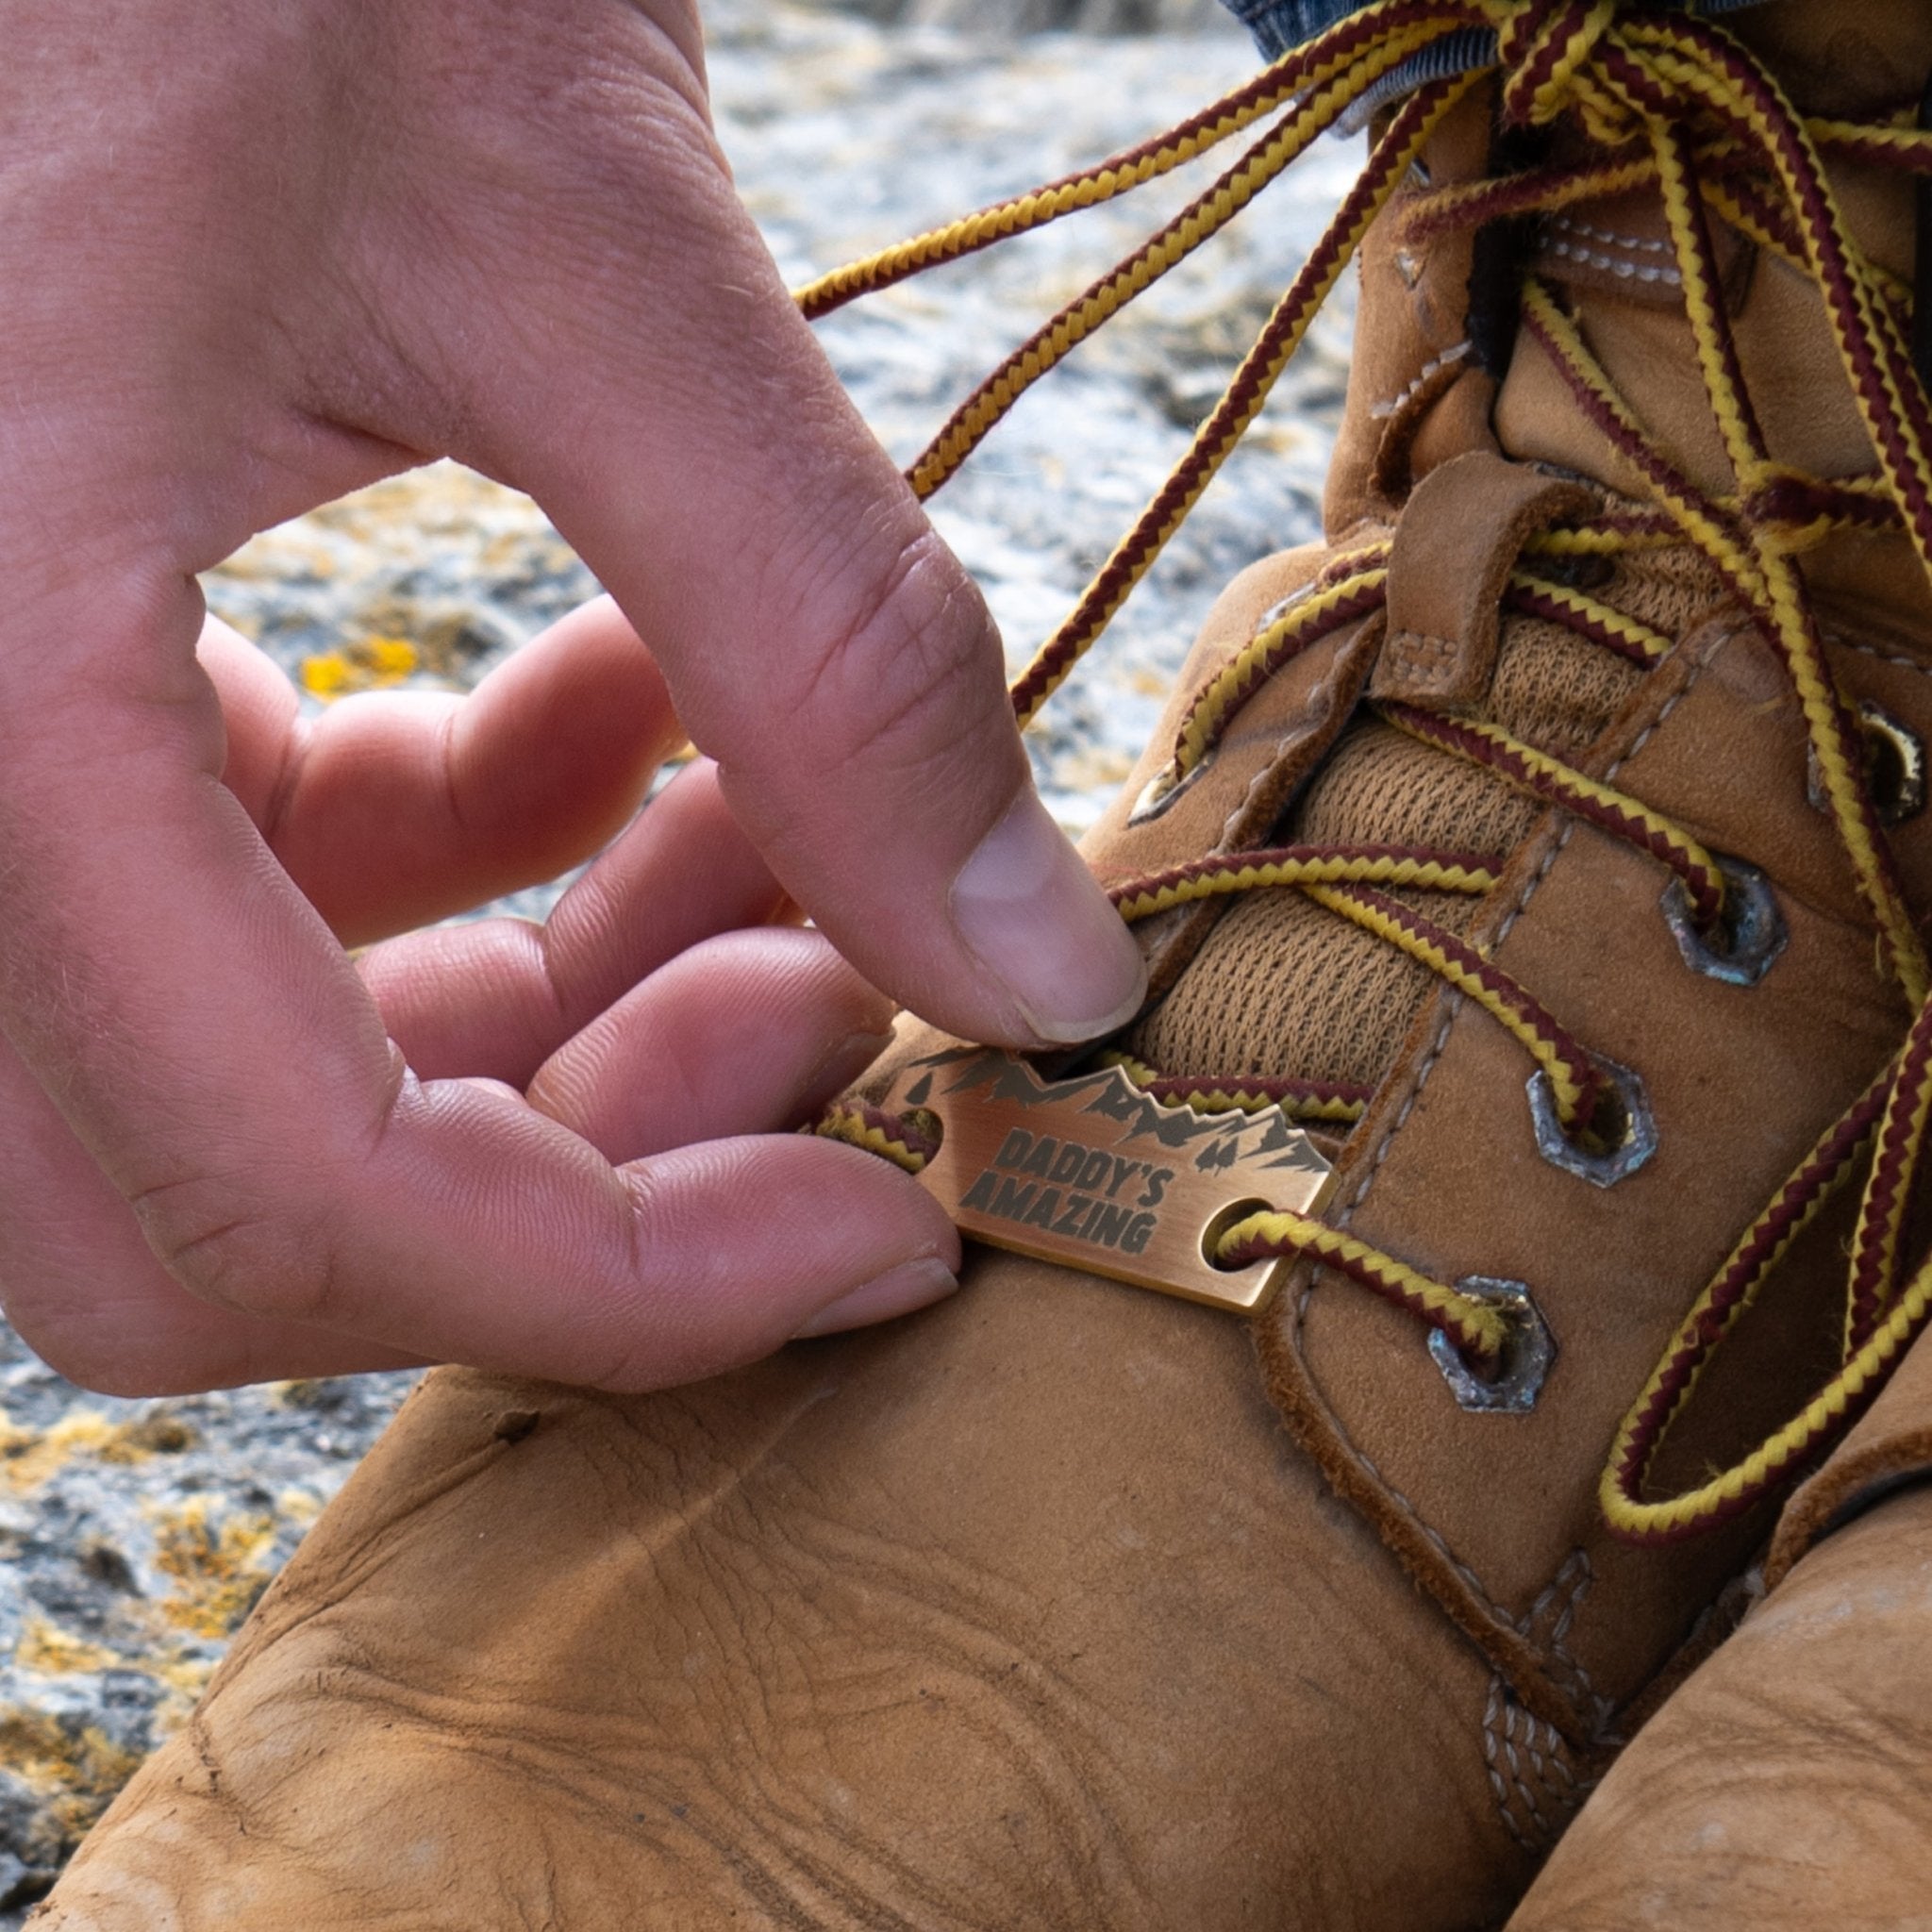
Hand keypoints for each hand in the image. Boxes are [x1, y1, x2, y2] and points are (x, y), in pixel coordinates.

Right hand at [0, 0, 1145, 1393]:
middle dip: (579, 1169)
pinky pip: (233, 900)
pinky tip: (635, 715)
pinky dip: (463, 879)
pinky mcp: (14, 661)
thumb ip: (827, 641)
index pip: (293, 1182)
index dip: (630, 1283)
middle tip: (833, 998)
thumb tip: (1040, 972)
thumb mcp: (579, 236)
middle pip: (231, 1206)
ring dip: (550, 1015)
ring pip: (243, 1075)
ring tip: (778, 840)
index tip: (887, 1239)